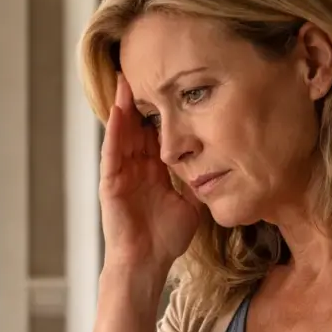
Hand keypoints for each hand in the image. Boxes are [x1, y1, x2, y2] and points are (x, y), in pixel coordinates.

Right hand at [99, 75, 199, 271]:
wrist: (147, 263)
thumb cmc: (166, 240)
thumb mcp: (191, 203)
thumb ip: (198, 183)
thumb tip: (221, 167)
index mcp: (153, 171)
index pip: (156, 133)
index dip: (161, 110)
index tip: (169, 85)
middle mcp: (136, 168)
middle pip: (136, 126)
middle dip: (139, 99)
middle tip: (143, 69)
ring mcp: (121, 173)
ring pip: (122, 132)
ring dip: (122, 106)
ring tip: (124, 79)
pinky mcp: (110, 182)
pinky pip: (112, 151)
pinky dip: (114, 131)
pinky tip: (118, 111)